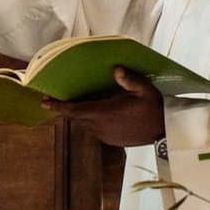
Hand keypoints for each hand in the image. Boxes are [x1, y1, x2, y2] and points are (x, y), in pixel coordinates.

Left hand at [43, 69, 165, 148]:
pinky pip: (92, 129)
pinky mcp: (110, 140)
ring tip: (69, 104)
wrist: (165, 132)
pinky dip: (87, 120)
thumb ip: (130, 79)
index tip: (44, 102)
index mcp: (107, 113)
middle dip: (64, 109)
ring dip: (76, 115)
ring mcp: (105, 136)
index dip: (59, 106)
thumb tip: (116, 69)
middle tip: (51, 100)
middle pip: (76, 117)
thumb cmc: (155, 108)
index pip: (76, 110)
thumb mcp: (146, 90)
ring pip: (83, 124)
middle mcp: (102, 127)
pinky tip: (90, 112)